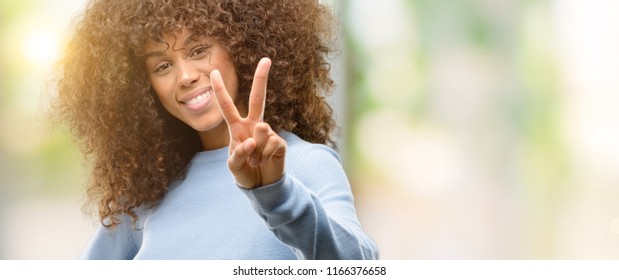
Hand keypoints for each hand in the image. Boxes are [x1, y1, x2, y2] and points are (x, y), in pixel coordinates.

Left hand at [211, 58, 286, 188]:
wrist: (262, 187)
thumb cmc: (245, 172)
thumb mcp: (234, 167)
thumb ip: (238, 154)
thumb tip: (252, 141)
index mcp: (238, 128)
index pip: (227, 107)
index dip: (220, 90)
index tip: (215, 72)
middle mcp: (253, 126)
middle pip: (257, 99)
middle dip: (261, 79)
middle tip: (266, 59)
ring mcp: (268, 133)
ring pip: (261, 131)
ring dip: (255, 151)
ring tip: (255, 161)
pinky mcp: (279, 143)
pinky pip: (271, 145)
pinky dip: (264, 157)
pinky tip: (265, 162)